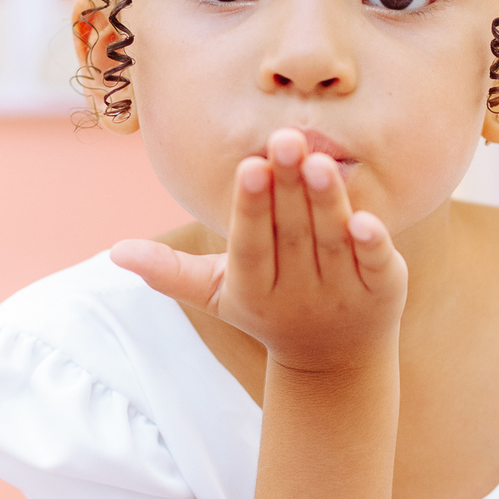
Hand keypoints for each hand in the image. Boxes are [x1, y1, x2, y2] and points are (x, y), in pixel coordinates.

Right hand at [111, 129, 407, 374]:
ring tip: (317, 159)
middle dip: (287, 187)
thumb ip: (172, 271)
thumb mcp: (220, 292)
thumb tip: (115, 252)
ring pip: (332, 243)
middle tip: (283, 138)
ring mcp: (342, 294)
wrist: (334, 360)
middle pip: (291, 234)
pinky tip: (366, 218)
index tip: (249, 167)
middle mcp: (298, 292)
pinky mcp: (383, 292)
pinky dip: (373, 244)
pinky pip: (377, 265)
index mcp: (255, 288)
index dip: (251, 207)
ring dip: (326, 202)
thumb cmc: (268, 309)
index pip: (251, 244)